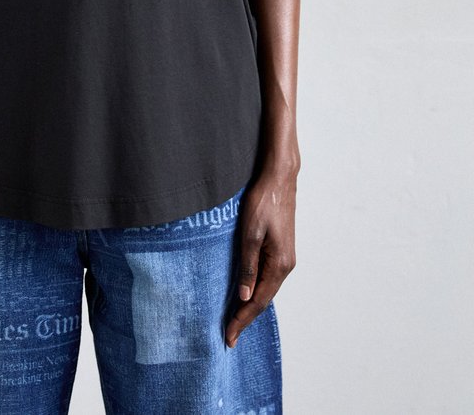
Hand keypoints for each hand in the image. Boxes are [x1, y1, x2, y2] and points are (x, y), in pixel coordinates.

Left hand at [224, 166, 296, 347]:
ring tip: (234, 319)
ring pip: (267, 289)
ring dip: (251, 305)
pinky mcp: (281, 249)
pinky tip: (247, 293)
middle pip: (264, 299)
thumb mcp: (250, 234)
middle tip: (229, 335)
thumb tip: (244, 297)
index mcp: (279, 264)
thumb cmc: (263, 201)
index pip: (259, 301)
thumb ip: (248, 266)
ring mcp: (285, 257)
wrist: (279, 178)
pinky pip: (268, 276)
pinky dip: (257, 289)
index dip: (243, 320)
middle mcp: (286, 265)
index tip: (229, 337)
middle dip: (246, 317)